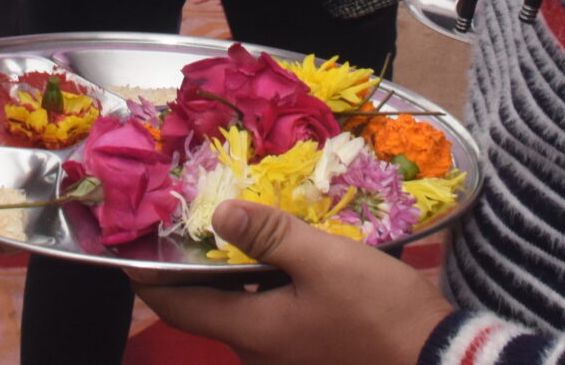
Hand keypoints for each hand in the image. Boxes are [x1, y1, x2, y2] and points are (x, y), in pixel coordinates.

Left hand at [134, 201, 452, 364]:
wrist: (439, 362)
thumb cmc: (379, 312)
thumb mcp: (325, 261)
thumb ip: (271, 236)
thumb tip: (221, 214)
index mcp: (253, 332)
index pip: (179, 306)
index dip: (148, 277)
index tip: (126, 249)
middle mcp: (260, 354)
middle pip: (210, 308)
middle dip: (197, 268)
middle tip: (189, 222)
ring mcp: (287, 359)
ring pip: (245, 311)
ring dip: (236, 275)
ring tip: (238, 228)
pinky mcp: (312, 355)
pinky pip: (274, 318)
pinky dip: (266, 288)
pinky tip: (284, 259)